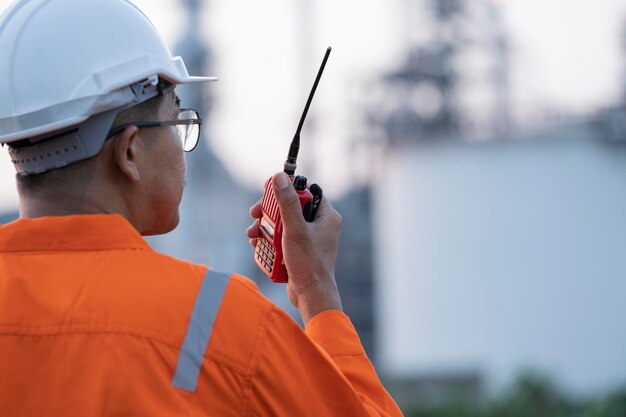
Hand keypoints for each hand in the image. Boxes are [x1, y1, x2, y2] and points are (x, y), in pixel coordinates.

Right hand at [247, 172, 342, 324]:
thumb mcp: (294, 230)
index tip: (269, 190)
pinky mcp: (301, 252)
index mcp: (326, 216)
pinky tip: (257, 244)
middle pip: (291, 208)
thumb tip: (280, 177)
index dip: (287, 189)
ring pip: (284, 224)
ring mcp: (310, 240)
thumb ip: (287, 203)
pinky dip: (269, 240)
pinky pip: (283, 239)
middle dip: (270, 212)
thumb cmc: (308, 264)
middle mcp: (320, 226)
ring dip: (265, 227)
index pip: (306, 192)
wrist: (311, 296)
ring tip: (252, 234)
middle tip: (254, 214)